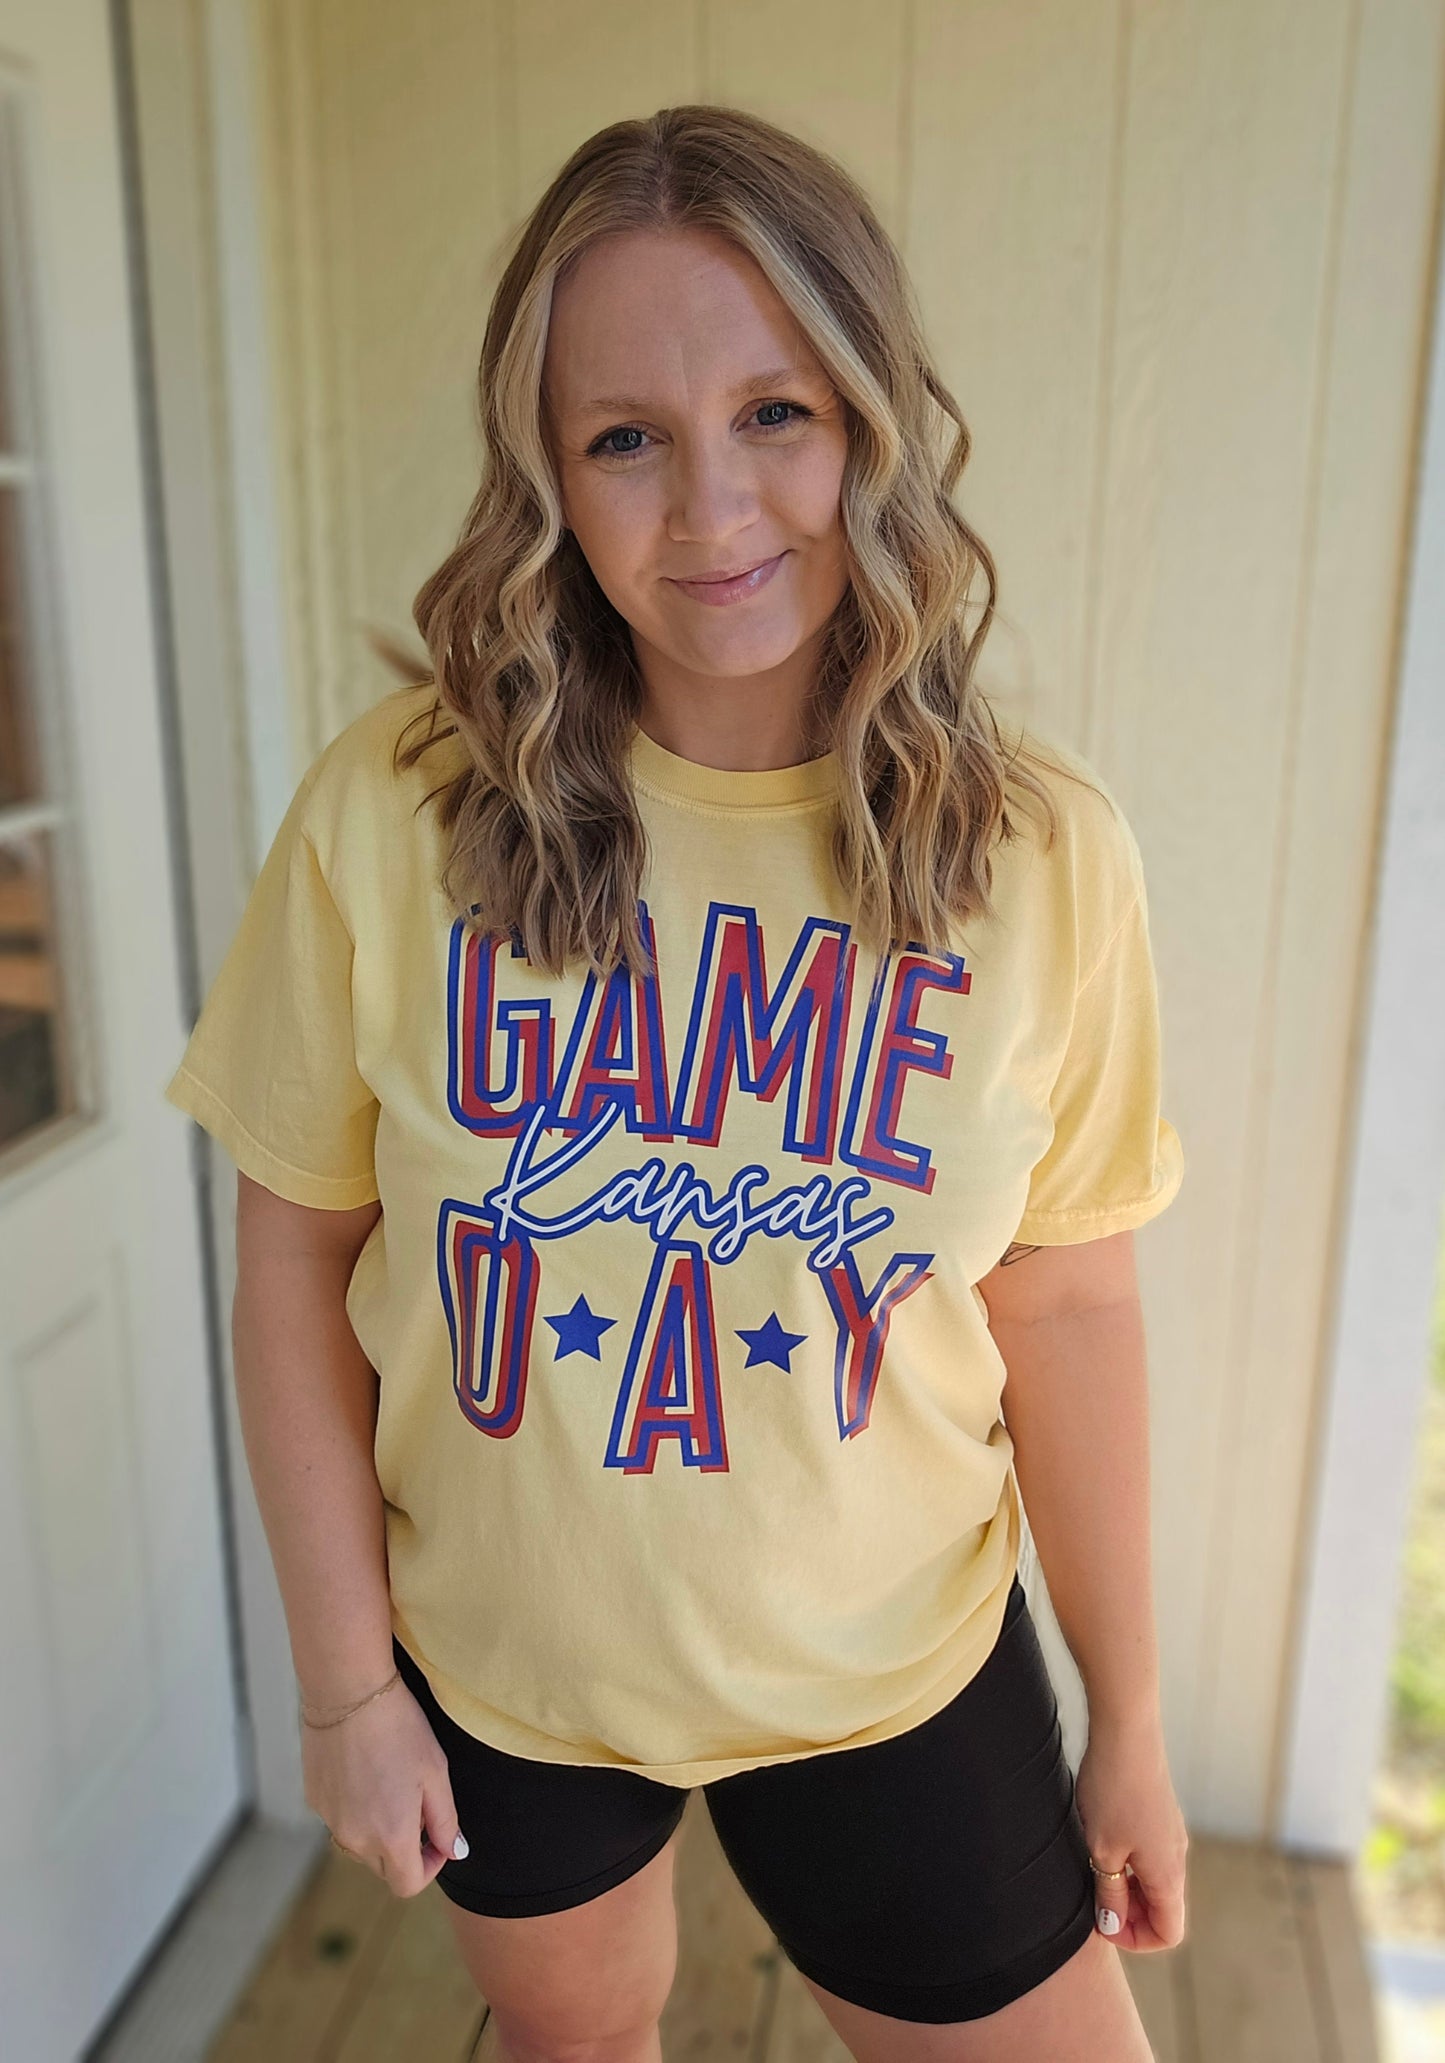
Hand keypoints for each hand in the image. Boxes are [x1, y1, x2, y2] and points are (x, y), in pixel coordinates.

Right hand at [301, 1673, 467, 1897]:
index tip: (438, 1839)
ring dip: (378, 1830)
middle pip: (383, 1867)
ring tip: (390, 1782)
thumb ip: (446, 1821)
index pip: (408, 1884)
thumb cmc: (399, 1729)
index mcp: (390, 1837)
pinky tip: (365, 1770)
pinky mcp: (315, 1801)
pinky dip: (356, 1809)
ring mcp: (330, 1821)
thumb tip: (454, 1851)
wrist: (348, 1692)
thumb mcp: (436, 1773)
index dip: (430, 1867)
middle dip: (404, 1849)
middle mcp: (355, 1839)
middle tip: (416, 1804)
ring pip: (360, 1844)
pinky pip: (341, 1819)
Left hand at [1073, 1710, 1188, 1950]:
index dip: (1135, 1939)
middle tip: (1091, 1896)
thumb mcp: (1103, 1851)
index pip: (1169, 1932)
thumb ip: (1108, 1894)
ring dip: (1125, 1886)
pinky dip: (1128, 1863)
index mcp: (1169, 1874)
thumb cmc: (1113, 1790)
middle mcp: (1177, 1857)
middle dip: (1128, 1913)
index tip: (1102, 1920)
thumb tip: (1113, 1925)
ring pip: (1154, 1881)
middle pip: (1162, 1908)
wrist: (1126, 1732)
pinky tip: (1100, 1840)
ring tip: (1092, 1865)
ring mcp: (1170, 1834)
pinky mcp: (1160, 1815)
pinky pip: (1149, 1856)